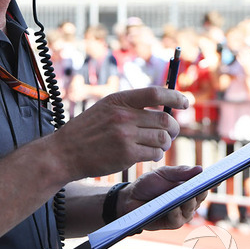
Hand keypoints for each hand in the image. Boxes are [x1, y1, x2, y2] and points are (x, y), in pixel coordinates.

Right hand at [53, 87, 186, 179]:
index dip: (175, 96)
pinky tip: (147, 155)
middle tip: (172, 133)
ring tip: (157, 146)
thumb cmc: (87, 131)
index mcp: (119, 99)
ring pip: (162, 138)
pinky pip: (154, 154)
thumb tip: (163, 106)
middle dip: (174, 128)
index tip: (185, 103)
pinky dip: (155, 155)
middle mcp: (123, 115)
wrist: (64, 152)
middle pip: (165, 119)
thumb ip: (130, 105)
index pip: (155, 93)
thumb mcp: (104, 108)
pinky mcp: (126, 154)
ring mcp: (125, 135)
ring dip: (165, 144)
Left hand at [121, 165, 205, 229]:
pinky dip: (176, 212)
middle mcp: (188, 201)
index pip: (203, 184)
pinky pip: (178, 219)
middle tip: (201, 186)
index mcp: (188, 187)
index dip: (212, 181)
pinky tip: (173, 207)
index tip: (218, 177)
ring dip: (189, 202)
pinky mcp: (171, 223)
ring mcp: (181, 213)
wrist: (130, 197)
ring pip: (191, 208)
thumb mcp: (163, 174)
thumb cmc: (148, 184)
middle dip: (201, 191)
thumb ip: (180, 172)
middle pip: (200, 196)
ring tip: (187, 196)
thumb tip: (200, 169)